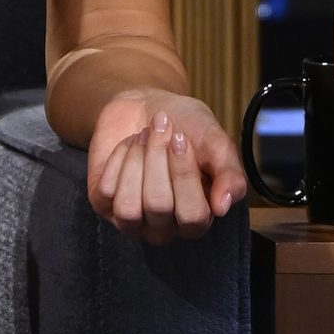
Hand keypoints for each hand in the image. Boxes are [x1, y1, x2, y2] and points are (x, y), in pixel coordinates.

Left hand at [87, 90, 249, 245]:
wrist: (147, 107)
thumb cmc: (188, 126)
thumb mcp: (216, 143)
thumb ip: (229, 174)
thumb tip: (224, 205)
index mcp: (198, 218)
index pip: (193, 216)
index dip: (185, 176)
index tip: (181, 138)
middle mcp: (165, 227)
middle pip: (158, 206)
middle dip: (158, 158)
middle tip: (162, 129)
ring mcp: (132, 220)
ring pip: (129, 208)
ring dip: (136, 161)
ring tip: (144, 138)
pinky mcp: (104, 205)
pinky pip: (107, 191)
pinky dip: (119, 158)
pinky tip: (129, 146)